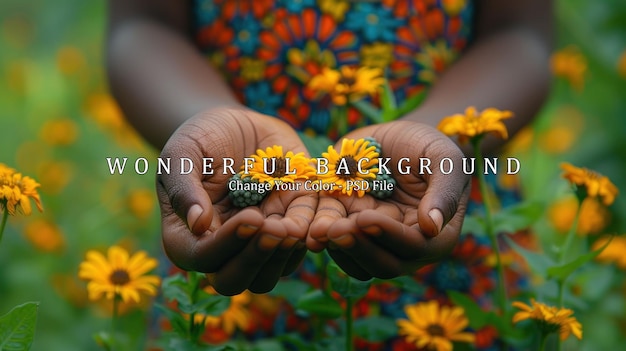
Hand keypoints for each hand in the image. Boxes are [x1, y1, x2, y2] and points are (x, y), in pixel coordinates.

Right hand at [157, 107, 316, 294]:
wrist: (238, 123)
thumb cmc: (201, 138)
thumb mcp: (183, 153)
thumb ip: (184, 188)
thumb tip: (198, 225)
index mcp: (187, 235)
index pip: (202, 257)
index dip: (227, 244)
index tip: (250, 217)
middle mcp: (222, 247)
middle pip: (235, 280)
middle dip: (256, 259)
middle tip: (273, 230)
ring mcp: (256, 240)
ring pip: (269, 273)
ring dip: (282, 255)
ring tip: (292, 229)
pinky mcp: (287, 224)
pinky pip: (299, 246)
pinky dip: (307, 238)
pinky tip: (311, 222)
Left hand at [307, 121, 469, 279]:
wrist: (395, 139)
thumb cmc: (428, 148)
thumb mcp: (444, 160)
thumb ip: (444, 192)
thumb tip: (432, 227)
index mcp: (436, 236)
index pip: (415, 247)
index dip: (389, 236)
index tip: (365, 218)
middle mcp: (406, 247)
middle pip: (384, 264)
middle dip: (358, 248)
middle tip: (335, 229)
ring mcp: (376, 241)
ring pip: (357, 263)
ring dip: (337, 249)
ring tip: (319, 229)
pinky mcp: (351, 229)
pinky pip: (337, 247)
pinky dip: (324, 239)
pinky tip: (312, 226)